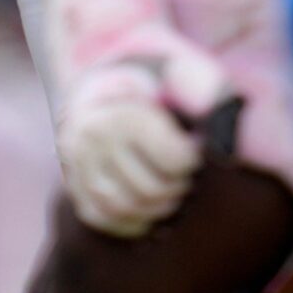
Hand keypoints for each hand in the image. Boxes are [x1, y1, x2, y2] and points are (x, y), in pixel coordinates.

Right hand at [42, 0, 229, 236]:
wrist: (110, 78)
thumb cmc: (159, 79)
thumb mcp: (186, 70)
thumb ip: (206, 91)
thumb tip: (220, 134)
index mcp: (121, 112)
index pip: (174, 161)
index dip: (192, 158)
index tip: (191, 143)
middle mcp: (91, 139)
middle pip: (152, 191)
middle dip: (179, 185)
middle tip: (182, 169)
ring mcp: (76, 164)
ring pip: (128, 209)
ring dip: (159, 206)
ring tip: (169, 186)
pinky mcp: (73, 184)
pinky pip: (105, 220)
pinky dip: (133, 221)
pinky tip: (149, 204)